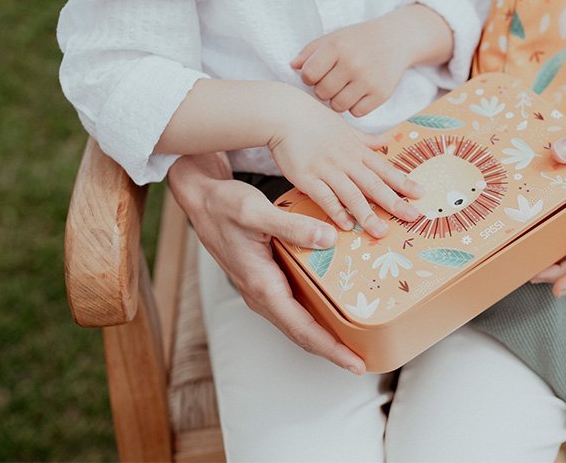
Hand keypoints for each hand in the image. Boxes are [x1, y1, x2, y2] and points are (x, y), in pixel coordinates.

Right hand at [167, 153, 366, 373]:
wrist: (201, 201)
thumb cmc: (223, 207)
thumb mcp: (256, 212)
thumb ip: (292, 227)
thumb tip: (329, 239)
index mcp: (261, 286)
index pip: (302, 329)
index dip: (331, 349)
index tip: (356, 363)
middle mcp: (261, 295)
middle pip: (302, 333)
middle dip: (333, 350)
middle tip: (364, 361)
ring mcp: (262, 290)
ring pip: (298, 322)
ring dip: (325, 335)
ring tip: (356, 340)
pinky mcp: (265, 281)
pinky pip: (294, 305)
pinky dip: (316, 314)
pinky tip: (335, 306)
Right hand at [269, 92, 422, 237]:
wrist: (284, 114)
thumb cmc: (313, 121)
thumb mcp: (345, 128)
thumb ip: (366, 140)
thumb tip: (387, 141)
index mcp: (357, 150)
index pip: (384, 168)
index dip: (403, 182)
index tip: (420, 194)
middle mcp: (346, 160)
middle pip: (374, 184)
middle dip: (394, 201)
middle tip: (413, 217)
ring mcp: (327, 169)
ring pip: (352, 194)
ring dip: (367, 213)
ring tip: (381, 231)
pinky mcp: (307, 177)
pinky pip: (325, 197)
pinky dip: (336, 211)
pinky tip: (346, 225)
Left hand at [291, 16, 412, 116]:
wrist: (396, 39)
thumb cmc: (359, 40)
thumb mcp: (334, 37)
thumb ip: (310, 51)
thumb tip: (292, 67)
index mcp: (337, 47)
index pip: (309, 75)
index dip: (310, 78)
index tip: (318, 74)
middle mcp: (353, 63)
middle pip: (322, 93)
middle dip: (324, 90)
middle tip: (333, 82)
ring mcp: (368, 80)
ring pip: (338, 106)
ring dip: (338, 100)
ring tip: (345, 88)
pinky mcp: (381, 94)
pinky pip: (357, 113)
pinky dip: (355, 106)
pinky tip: (358, 94)